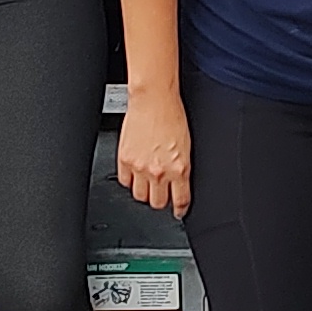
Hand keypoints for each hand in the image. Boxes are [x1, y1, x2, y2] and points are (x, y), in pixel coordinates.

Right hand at [118, 89, 193, 218]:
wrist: (154, 100)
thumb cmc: (172, 115)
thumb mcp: (187, 145)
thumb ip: (182, 167)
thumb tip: (180, 181)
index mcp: (180, 168)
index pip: (180, 200)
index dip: (180, 209)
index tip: (179, 211)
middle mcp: (160, 171)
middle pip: (158, 203)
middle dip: (161, 200)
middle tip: (161, 193)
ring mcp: (140, 167)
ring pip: (140, 196)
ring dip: (144, 192)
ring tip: (147, 183)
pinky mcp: (125, 160)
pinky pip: (125, 181)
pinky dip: (129, 180)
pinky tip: (135, 172)